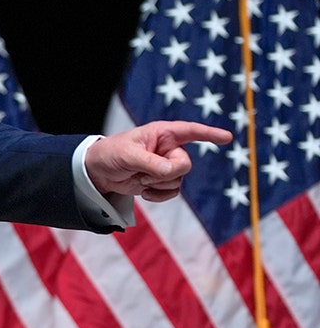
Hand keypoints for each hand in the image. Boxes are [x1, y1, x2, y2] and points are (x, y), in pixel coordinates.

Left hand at [85, 121, 232, 201]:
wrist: (100, 172)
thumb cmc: (111, 154)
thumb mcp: (128, 155)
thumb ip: (151, 162)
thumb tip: (173, 171)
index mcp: (162, 133)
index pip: (190, 131)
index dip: (209, 134)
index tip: (227, 137)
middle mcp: (168, 148)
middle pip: (185, 165)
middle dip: (165, 173)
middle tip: (142, 172)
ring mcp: (167, 165)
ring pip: (178, 180)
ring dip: (157, 184)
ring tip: (138, 177)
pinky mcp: (163, 181)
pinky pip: (172, 192)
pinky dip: (158, 195)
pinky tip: (143, 191)